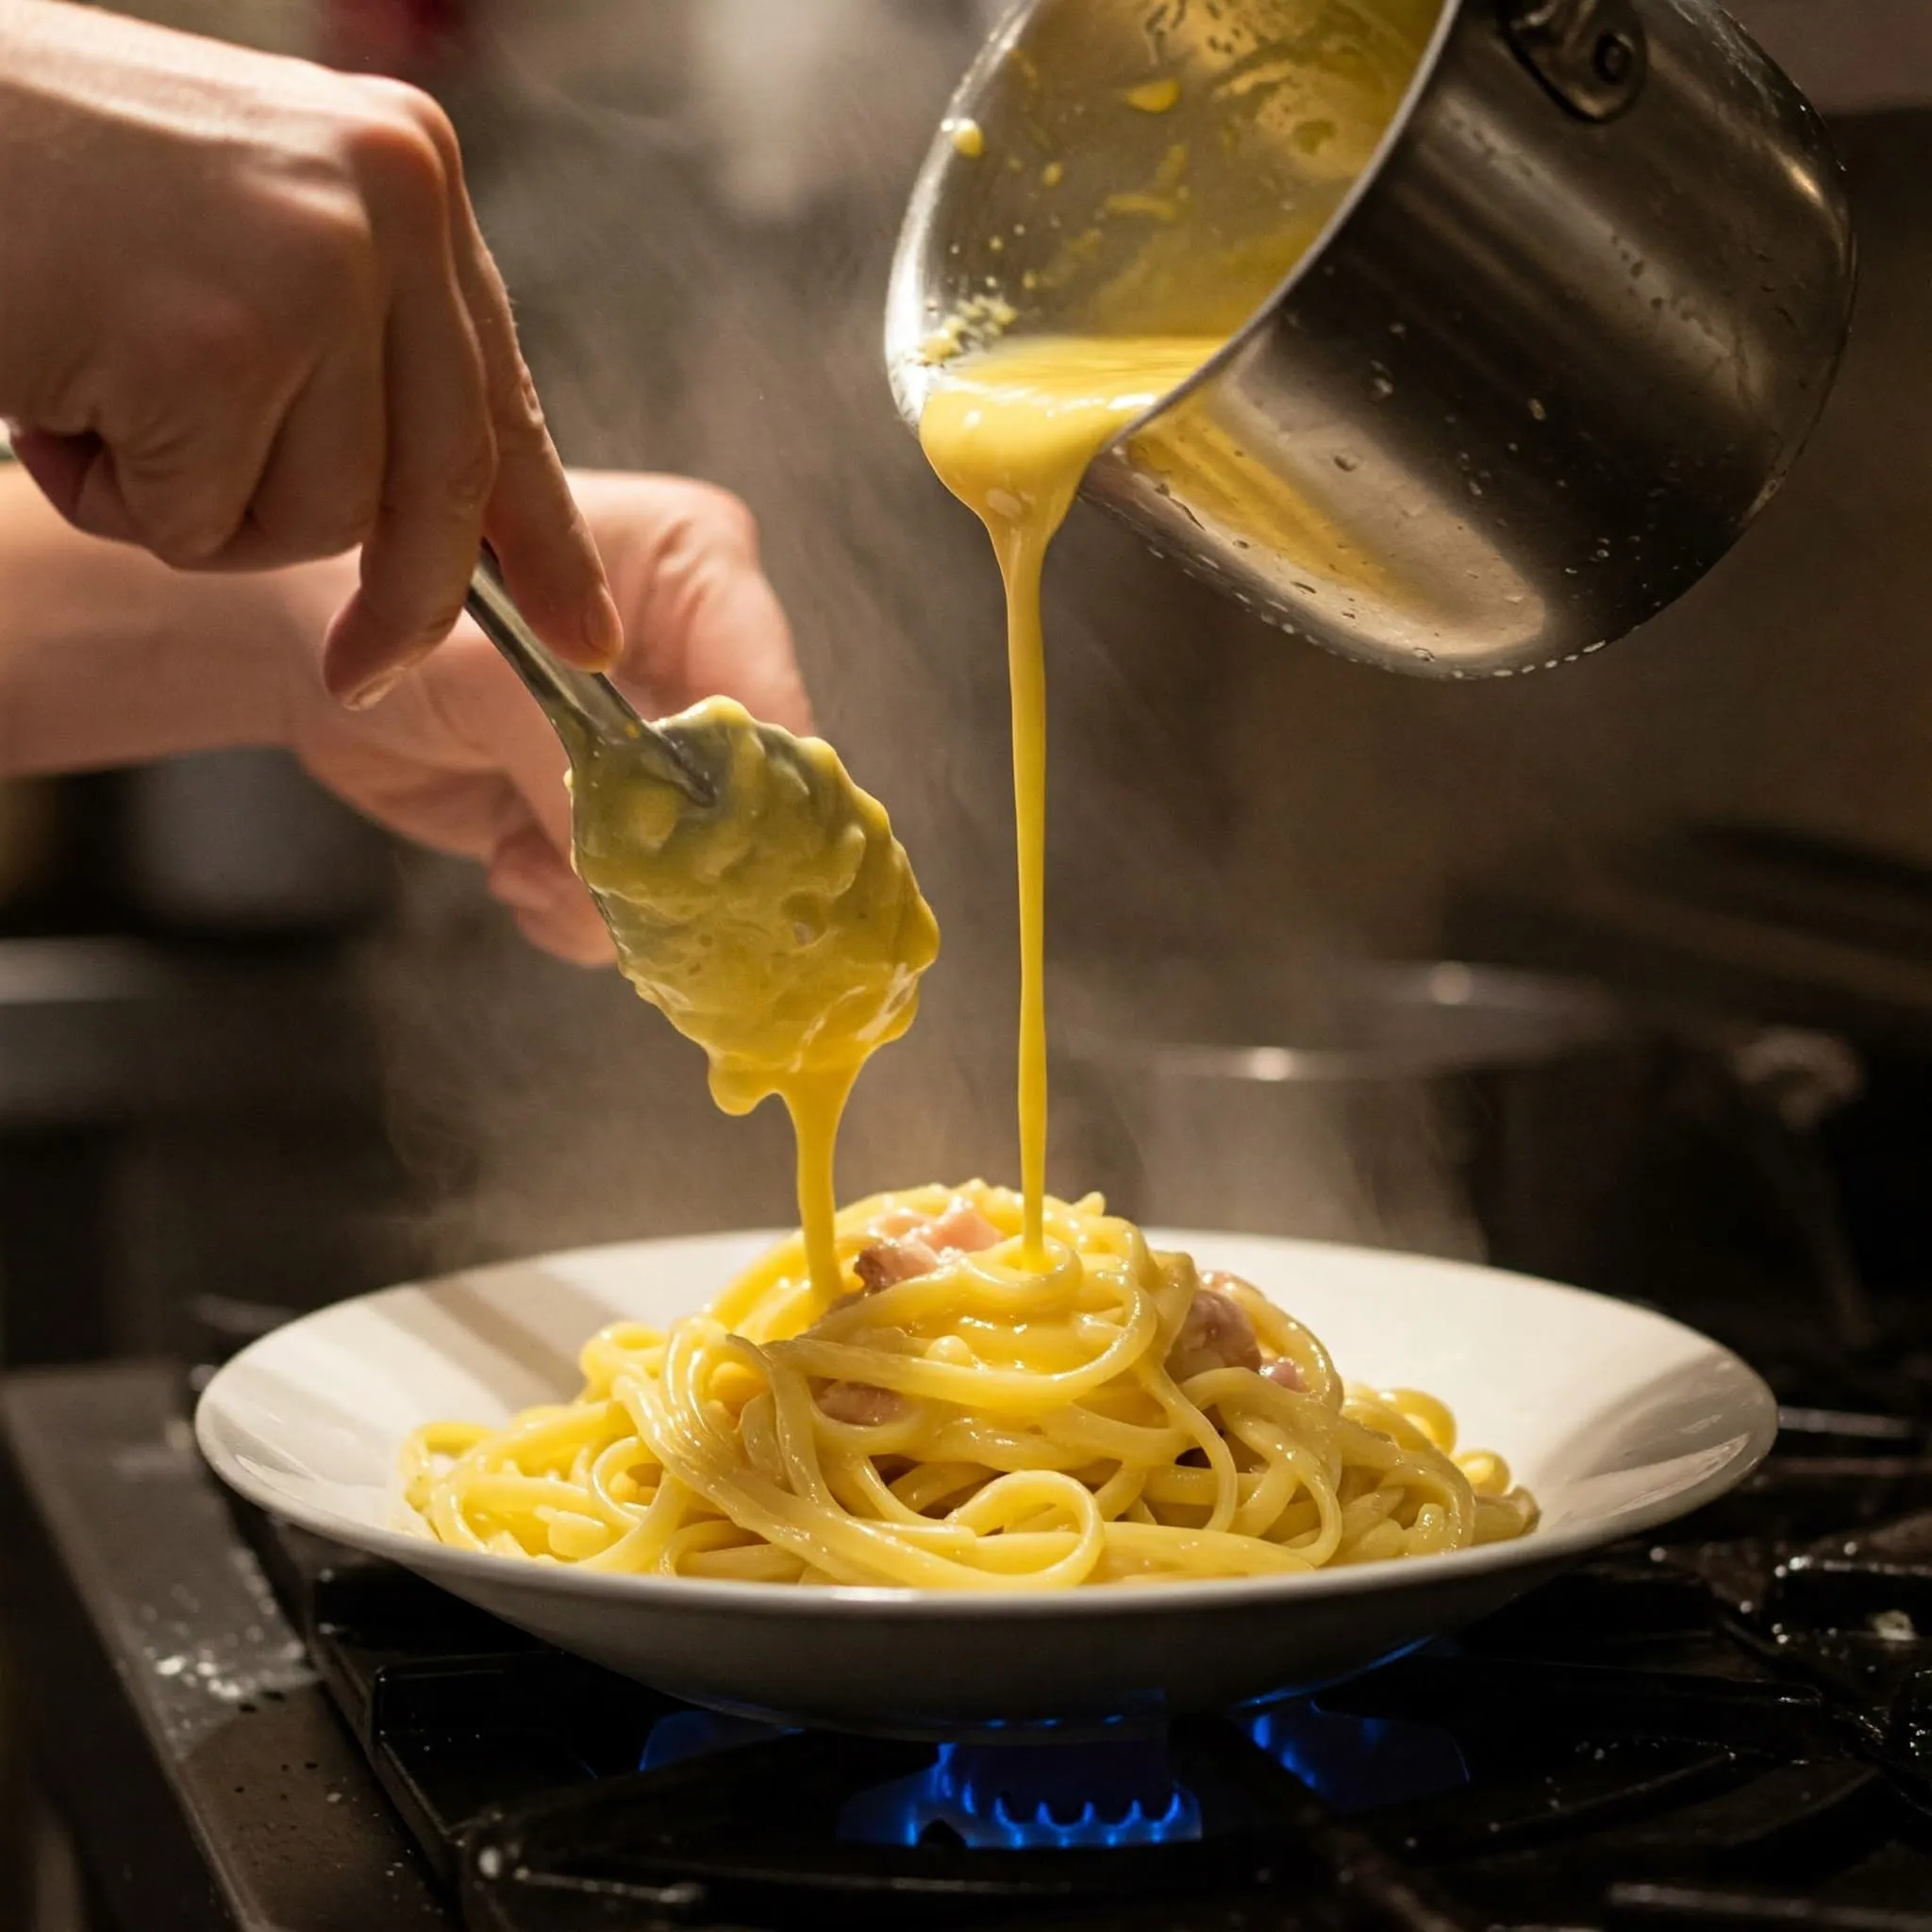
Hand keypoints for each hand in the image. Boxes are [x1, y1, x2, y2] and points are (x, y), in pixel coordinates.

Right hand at [0, 0, 617, 704]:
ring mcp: (308, 269)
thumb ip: (359, 341)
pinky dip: (116, 498)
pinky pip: (202, 525)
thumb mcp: (251, 229)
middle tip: (362, 671)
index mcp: (407, 171)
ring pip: (318, 520)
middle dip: (404, 602)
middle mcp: (388, 203)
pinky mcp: (217, 345)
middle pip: (444, 485)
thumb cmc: (42, 179)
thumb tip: (444, 511)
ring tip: (101, 388)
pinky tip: (57, 390)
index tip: (587, 636)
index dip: (546, 539)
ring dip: (197, 504)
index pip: (502, 397)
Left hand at [281, 472, 810, 963]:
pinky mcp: (614, 818)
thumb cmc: (383, 597)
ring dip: (606, 890)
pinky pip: (632, 899)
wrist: (303, 648)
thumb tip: (632, 861)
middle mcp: (699, 661)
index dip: (754, 793)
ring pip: (694, 866)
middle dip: (672, 860)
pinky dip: (570, 905)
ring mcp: (660, 750)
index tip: (716, 862)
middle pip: (748, 799)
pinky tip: (510, 865)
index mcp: (700, 573)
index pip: (767, 697)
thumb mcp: (483, 671)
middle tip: (600, 878)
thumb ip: (570, 761)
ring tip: (522, 862)